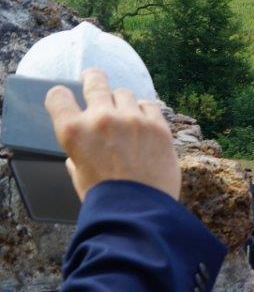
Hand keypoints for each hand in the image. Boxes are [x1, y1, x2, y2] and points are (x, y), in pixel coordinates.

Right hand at [45, 68, 178, 199]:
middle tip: (95, 79)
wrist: (140, 212)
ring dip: (123, 102)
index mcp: (72, 131)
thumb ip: (77, 156)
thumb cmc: (106, 198)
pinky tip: (145, 123)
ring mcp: (131, 120)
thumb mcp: (78, 174)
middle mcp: (100, 118)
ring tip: (126, 117)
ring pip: (125, 93)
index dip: (62, 96)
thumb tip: (78, 155)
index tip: (68, 97)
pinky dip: (146, 112)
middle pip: (95, 81)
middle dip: (94, 79)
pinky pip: (150, 105)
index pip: (58, 96)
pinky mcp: (158, 126)